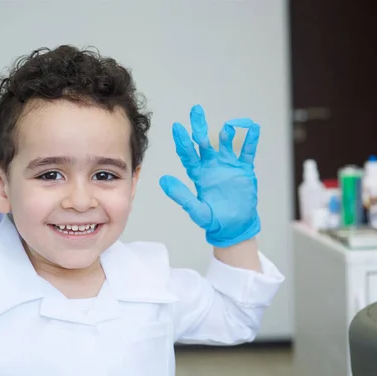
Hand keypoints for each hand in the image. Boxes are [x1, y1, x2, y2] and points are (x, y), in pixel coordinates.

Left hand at [159, 105, 260, 247]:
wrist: (234, 226)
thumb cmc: (213, 219)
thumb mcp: (196, 209)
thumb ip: (181, 195)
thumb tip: (163, 181)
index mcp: (198, 174)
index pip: (188, 154)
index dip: (183, 141)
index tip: (177, 127)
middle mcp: (211, 165)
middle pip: (204, 142)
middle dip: (200, 126)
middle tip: (196, 110)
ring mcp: (228, 166)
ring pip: (226, 143)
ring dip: (226, 133)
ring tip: (228, 126)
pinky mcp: (244, 170)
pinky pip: (247, 152)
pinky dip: (250, 140)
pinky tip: (252, 128)